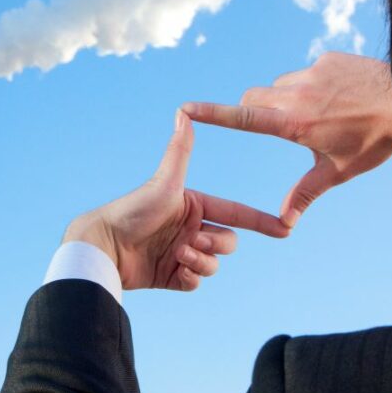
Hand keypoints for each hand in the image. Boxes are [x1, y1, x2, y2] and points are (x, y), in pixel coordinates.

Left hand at [63, 110, 289, 291]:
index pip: (236, 213)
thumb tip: (184, 112)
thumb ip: (180, 151)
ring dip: (202, 260)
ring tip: (180, 254)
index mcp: (194, 206)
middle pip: (228, 242)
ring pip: (214, 264)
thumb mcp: (164, 181)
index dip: (260, 221)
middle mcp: (190, 229)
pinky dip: (191, 276)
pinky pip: (197, 281)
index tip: (285, 228)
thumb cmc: (132, 209)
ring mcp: (182, 254)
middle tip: (193, 241)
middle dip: (216, 243)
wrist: (105, 247)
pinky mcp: (171, 276)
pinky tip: (176, 269)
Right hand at [182, 52, 391, 227]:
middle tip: (283, 126)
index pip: (242, 117)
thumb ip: (305, 193)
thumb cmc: (374, 142)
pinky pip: (307, 71)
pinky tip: (342, 96)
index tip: (185, 108)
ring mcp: (312, 72)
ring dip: (287, 97)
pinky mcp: (327, 58)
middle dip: (257, 110)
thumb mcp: (338, 171)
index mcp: (294, 123)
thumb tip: (283, 224)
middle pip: (254, 96)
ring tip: (323, 113)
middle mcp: (297, 93)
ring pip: (281, 84)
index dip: (211, 114)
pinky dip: (313, 84)